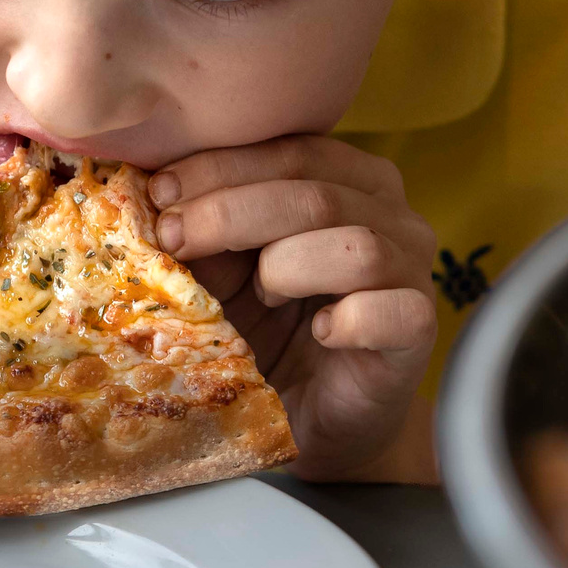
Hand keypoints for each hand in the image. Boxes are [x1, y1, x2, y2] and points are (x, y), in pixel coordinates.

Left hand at [150, 137, 438, 482]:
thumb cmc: (264, 328)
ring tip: (260, 297)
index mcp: (347, 178)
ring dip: (287, 267)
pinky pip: (395, 310)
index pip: (291, 150)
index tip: (158, 192)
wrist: (310, 417)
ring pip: (355, 246)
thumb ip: (202, 226)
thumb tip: (147, 193)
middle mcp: (391, 214)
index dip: (221, 166)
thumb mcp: (223, 268)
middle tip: (172, 237)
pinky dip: (348, 319)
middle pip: (316, 191)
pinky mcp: (420, 331)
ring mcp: (413, 271)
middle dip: (230, 211)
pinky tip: (319, 334)